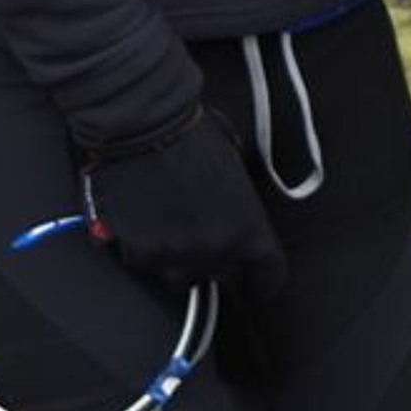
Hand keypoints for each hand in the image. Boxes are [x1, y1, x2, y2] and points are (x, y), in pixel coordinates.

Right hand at [80, 106, 287, 299]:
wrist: (144, 127)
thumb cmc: (194, 135)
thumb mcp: (237, 162)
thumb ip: (242, 194)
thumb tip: (236, 200)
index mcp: (249, 230)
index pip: (268, 276)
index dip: (262, 281)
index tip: (255, 283)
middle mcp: (217, 251)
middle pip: (224, 279)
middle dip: (219, 265)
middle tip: (205, 239)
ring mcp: (177, 257)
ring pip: (182, 277)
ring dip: (181, 260)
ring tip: (173, 225)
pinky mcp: (142, 255)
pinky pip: (148, 264)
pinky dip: (146, 249)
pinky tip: (145, 221)